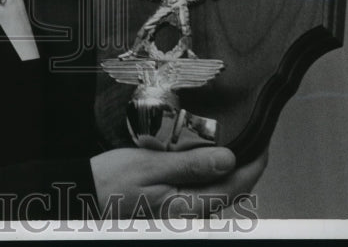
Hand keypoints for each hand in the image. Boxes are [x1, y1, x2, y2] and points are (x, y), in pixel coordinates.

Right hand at [90, 145, 267, 218]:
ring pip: (218, 189)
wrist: (84, 194)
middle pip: (232, 190)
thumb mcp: (149, 165)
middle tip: (254, 135)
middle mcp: (188, 211)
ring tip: (234, 140)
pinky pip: (201, 188)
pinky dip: (210, 171)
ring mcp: (181, 209)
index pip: (235, 186)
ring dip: (230, 167)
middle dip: (247, 165)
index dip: (254, 164)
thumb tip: (228, 159)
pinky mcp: (172, 202)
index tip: (264, 141)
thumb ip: (190, 164)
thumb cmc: (110, 181)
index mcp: (187, 204)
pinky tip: (206, 154)